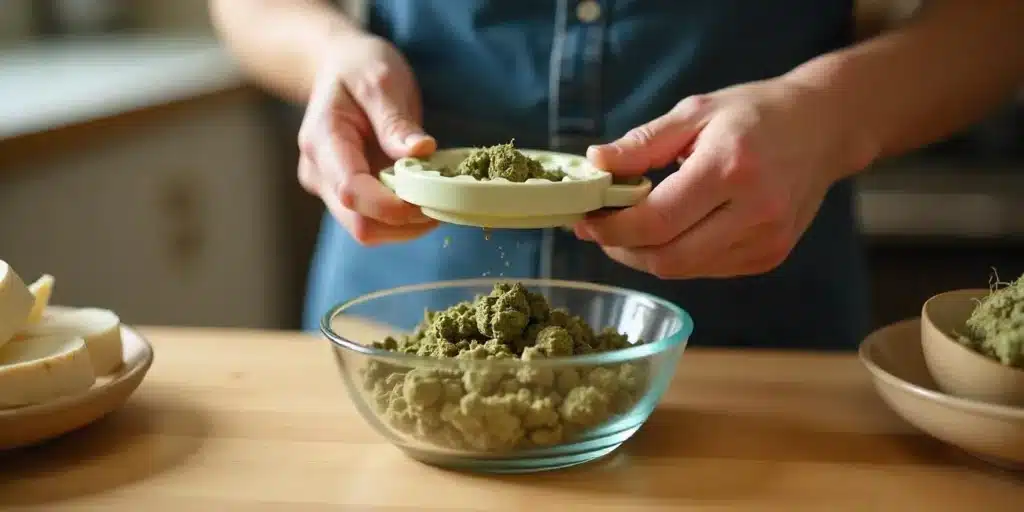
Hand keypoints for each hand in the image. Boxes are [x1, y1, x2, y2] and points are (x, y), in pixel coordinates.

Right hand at [297, 32, 437, 244]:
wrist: (339, 67)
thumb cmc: (359, 67)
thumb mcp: (381, 81)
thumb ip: (396, 120)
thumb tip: (422, 151)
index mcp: (323, 140)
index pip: (352, 191)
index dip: (392, 206)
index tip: (430, 199)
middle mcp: (318, 172)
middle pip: (359, 222)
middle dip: (404, 223)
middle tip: (443, 205)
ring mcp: (327, 187)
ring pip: (366, 229)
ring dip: (405, 226)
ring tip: (435, 200)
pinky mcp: (343, 195)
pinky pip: (372, 220)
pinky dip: (400, 219)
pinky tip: (421, 198)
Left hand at [575, 79, 875, 278]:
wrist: (823, 128)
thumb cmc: (755, 113)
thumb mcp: (695, 112)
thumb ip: (643, 143)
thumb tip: (595, 162)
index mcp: (731, 169)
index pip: (657, 221)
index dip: (612, 229)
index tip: (585, 220)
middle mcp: (754, 212)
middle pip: (667, 258)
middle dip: (623, 249)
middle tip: (600, 229)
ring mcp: (767, 240)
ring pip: (684, 270)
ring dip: (646, 256)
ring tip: (629, 228)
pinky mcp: (770, 257)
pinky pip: (707, 269)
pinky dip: (678, 256)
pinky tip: (670, 232)